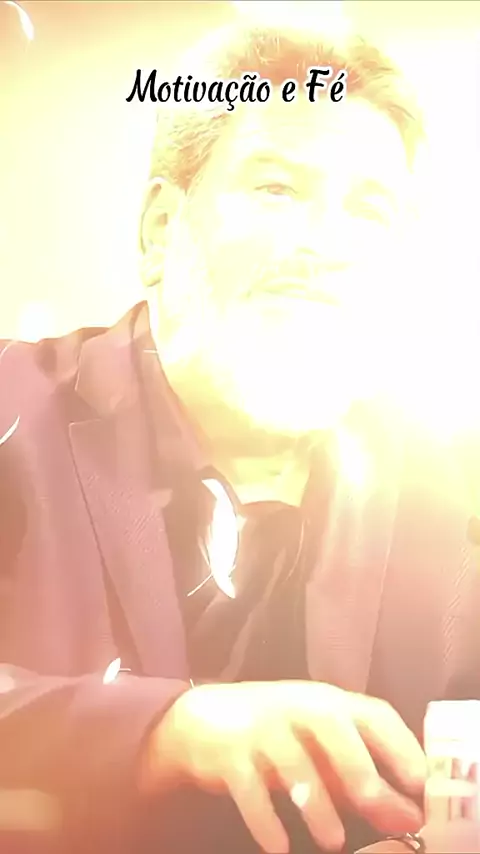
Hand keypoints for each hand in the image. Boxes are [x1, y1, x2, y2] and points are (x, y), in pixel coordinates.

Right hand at [146, 681, 425, 852]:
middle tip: (374, 806)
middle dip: (356, 767)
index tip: (420, 784)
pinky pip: (248, 788)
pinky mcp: (228, 753)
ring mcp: (260, 727)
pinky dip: (265, 820)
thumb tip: (407, 816)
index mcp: (328, 701)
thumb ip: (361, 780)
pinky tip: (278, 846)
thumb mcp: (321, 750)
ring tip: (333, 843)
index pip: (372, 713)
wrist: (203, 720)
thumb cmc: (280, 736)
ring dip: (315, 803)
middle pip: (330, 726)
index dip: (399, 745)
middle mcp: (296, 706)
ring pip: (291, 761)